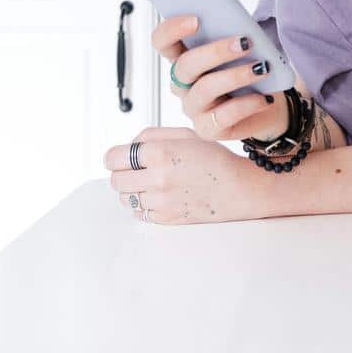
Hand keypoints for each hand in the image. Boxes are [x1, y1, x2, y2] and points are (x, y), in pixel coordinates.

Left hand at [105, 127, 273, 224]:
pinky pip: (139, 213)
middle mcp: (158, 178)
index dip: (115, 157)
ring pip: (125, 199)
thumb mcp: (186, 135)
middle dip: (123, 174)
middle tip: (138, 171)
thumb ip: (151, 135)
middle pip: (115, 180)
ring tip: (152, 184)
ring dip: (133, 191)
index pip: (112, 158)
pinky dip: (145, 205)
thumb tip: (128, 146)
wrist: (239, 188)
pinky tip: (162, 196)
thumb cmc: (215, 160)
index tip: (121, 158)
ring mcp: (161, 201)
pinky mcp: (166, 218)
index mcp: (160, 152)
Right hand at [153, 14, 288, 141]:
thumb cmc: (249, 71)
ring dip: (236, 76)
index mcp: (183, 58)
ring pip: (205, 89)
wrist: (268, 104)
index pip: (163, 42)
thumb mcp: (240, 50)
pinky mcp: (208, 129)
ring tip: (262, 68)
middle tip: (246, 42)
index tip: (196, 19)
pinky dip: (247, 103)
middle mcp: (182, 84)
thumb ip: (231, 36)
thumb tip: (239, 28)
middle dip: (216, 51)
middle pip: (185, 65)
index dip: (172, 29)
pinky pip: (224, 115)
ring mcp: (193, 108)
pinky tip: (265, 97)